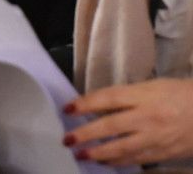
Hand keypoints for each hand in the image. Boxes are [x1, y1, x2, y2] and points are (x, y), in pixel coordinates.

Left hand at [63, 78, 192, 165]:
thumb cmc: (183, 94)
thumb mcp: (154, 87)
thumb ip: (128, 96)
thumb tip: (100, 105)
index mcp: (146, 95)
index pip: (108, 98)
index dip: (85, 104)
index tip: (68, 109)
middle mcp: (149, 116)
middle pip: (110, 126)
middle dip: (86, 134)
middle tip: (68, 140)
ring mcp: (158, 137)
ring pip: (122, 148)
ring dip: (98, 153)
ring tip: (81, 154)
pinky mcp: (166, 153)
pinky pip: (138, 159)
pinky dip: (119, 162)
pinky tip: (106, 162)